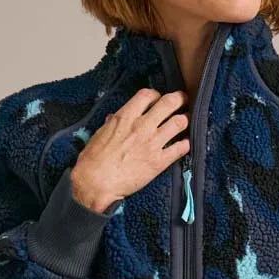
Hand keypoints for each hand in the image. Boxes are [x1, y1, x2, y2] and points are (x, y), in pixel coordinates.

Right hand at [70, 88, 189, 212]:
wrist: (96, 182)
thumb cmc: (93, 160)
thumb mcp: (100, 134)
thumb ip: (112, 124)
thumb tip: (113, 118)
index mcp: (125, 117)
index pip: (147, 95)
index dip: (156, 95)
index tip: (158, 99)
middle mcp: (142, 126)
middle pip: (169, 103)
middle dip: (179, 99)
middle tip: (183, 100)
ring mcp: (152, 143)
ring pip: (179, 122)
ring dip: (185, 120)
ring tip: (186, 121)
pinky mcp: (159, 161)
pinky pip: (181, 148)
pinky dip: (186, 144)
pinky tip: (185, 143)